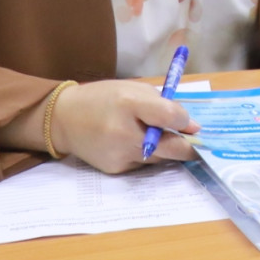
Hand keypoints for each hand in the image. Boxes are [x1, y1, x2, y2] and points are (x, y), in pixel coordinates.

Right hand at [50, 80, 199, 174]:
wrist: (64, 119)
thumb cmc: (104, 99)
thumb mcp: (133, 90)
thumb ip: (163, 105)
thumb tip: (192, 126)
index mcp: (129, 104)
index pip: (170, 116)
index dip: (185, 121)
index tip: (192, 125)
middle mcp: (124, 133)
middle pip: (171, 147)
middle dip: (188, 148)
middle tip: (195, 145)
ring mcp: (119, 154)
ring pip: (159, 158)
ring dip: (165, 149)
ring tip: (154, 137)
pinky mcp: (116, 170)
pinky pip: (143, 164)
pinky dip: (147, 156)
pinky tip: (134, 144)